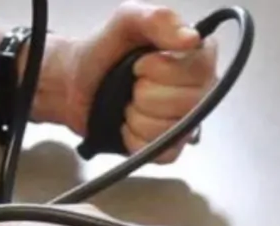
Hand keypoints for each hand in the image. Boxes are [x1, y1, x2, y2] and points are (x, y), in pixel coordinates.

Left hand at [51, 1, 216, 162]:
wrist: (78, 83)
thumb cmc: (106, 51)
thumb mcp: (127, 21)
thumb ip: (158, 20)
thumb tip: (191, 38)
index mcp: (198, 58)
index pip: (201, 70)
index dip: (163, 69)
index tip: (141, 62)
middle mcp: (201, 92)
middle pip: (185, 103)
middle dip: (146, 93)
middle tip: (133, 83)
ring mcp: (188, 125)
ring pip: (169, 129)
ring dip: (137, 115)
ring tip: (128, 101)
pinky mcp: (171, 150)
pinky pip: (159, 150)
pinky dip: (134, 137)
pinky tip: (129, 122)